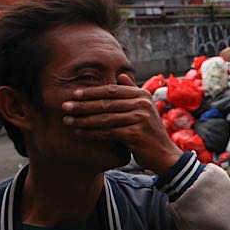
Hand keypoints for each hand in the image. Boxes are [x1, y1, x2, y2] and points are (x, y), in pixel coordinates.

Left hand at [61, 73, 182, 172]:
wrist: (164, 154)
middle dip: (83, 105)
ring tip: (67, 120)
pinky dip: (91, 132)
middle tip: (65, 106)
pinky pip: (107, 132)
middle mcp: (142, 104)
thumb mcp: (144, 108)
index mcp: (142, 95)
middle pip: (106, 103)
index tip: (74, 94)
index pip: (112, 90)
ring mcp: (140, 119)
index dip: (92, 91)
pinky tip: (79, 132)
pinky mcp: (135, 134)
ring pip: (104, 118)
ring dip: (83, 119)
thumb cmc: (150, 132)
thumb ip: (132, 92)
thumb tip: (121, 75)